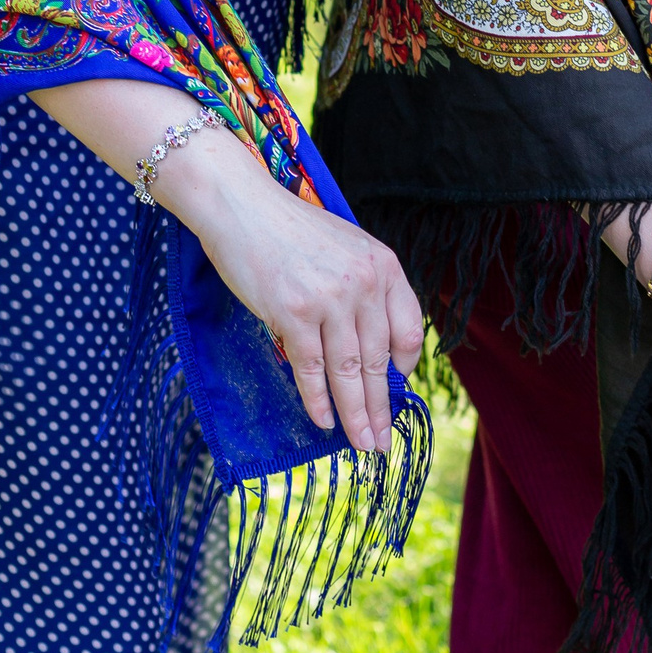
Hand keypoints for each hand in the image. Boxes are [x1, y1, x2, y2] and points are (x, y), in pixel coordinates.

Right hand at [34, 81, 423, 448]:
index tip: (396, 388)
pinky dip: (318, 401)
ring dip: (357, 415)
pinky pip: (311, 369)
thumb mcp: (345, 249)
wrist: (242, 208)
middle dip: (381, 407)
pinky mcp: (294, 314)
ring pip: (349, 371)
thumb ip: (363, 289)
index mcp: (383, 264)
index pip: (408, 328)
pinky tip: (324, 423)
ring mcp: (330, 299)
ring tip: (362, 445)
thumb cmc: (290, 231)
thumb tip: (371, 347)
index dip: (403, 365)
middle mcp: (364, 282)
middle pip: (378, 360)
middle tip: (382, 442)